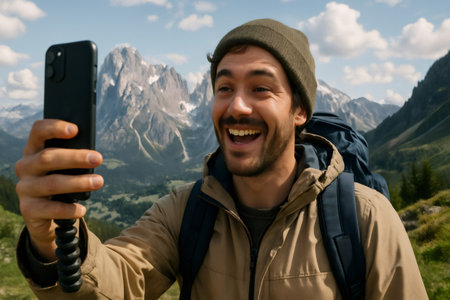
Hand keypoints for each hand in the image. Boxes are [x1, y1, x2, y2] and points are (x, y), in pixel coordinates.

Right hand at [15, 119, 102, 260]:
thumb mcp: (64, 167)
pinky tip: (82, 209)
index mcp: (34, 150)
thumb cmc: (60, 181)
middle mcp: (25, 167)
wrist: (44, 214)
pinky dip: (70, 209)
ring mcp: (25, 188)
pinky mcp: (28, 209)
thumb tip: (93, 156)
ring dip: (78, 182)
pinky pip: (51, 209)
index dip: (54, 128)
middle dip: (75, 157)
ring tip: (99, 182)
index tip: (75, 129)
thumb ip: (72, 158)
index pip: (38, 132)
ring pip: (52, 183)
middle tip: (98, 159)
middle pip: (47, 157)